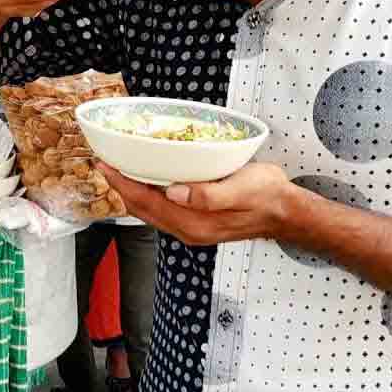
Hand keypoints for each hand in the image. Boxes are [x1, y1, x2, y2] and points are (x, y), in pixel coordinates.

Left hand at [99, 162, 302, 245]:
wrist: (286, 212)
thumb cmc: (266, 195)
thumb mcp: (242, 188)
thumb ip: (208, 195)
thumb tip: (175, 192)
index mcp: (194, 222)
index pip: (147, 203)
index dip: (123, 184)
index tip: (106, 165)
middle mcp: (188, 229)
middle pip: (142, 210)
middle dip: (121, 187)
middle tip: (105, 162)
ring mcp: (191, 228)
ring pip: (150, 211)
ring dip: (132, 191)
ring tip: (119, 169)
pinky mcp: (196, 223)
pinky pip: (162, 210)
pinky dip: (148, 194)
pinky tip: (147, 179)